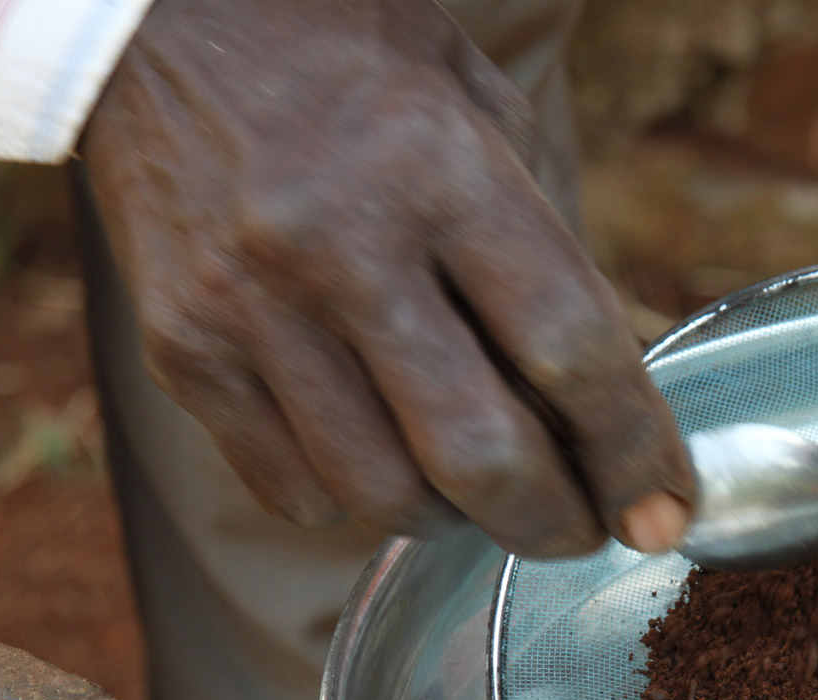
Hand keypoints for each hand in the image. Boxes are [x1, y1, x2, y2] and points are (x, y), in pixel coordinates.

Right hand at [80, 0, 692, 556]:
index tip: (666, 508)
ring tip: (481, 491)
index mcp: (437, 169)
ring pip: (384, 493)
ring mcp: (248, 307)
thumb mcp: (474, 102)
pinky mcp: (181, 350)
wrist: (151, 13)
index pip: (568, 346)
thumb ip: (540, 242)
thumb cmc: (344, 54)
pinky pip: (294, 488)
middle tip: (586, 530)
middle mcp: (338, 245)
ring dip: (457, 518)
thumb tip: (601, 400)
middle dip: (555, 521)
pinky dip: (357, 502)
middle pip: (479, 455)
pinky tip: (384, 462)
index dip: (633, 450)